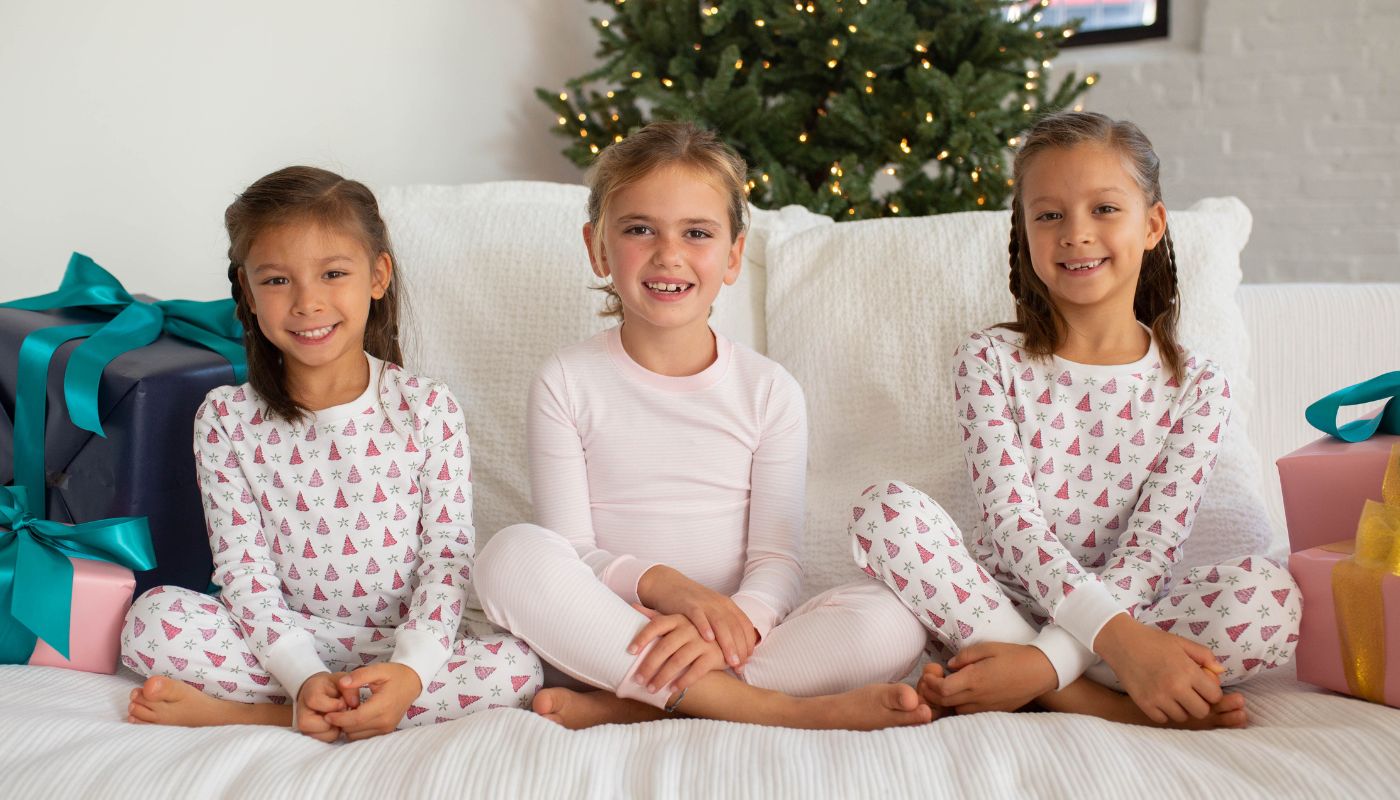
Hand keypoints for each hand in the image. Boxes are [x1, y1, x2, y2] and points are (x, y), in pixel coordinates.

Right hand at [296, 672, 348, 741]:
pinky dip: (334, 734)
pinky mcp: (310, 734)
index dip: (332, 705)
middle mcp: (301, 709)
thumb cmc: (334, 686)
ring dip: (334, 729)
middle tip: (340, 713)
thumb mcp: (343, 681)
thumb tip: (354, 704)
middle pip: (309, 723)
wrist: (324, 691)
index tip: (342, 703)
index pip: (314, 701)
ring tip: (339, 718)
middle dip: (331, 721)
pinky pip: (324, 740)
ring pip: (318, 735)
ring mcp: (303, 723)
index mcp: (310, 691)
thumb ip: (350, 690)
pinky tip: (337, 724)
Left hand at [323, 663, 422, 740]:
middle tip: (333, 712)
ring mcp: (386, 728)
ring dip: (348, 727)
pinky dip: (355, 730)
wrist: (413, 683)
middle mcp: (385, 721)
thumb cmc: (395, 675)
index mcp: (383, 706)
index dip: (339, 718)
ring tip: (344, 713)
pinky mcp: (386, 731)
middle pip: (354, 729)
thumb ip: (359, 676)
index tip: (327, 714)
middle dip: (341, 723)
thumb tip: (342, 683)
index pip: (356, 719)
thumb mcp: (378, 669)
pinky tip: (353, 717)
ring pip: (357, 736)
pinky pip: (364, 736)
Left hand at [627, 605, 727, 694]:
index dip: (642, 637)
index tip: (630, 651)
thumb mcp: (675, 620)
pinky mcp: (713, 655)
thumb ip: (654, 615)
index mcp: (678, 619)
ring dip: (663, 677)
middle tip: (638, 680)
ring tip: (652, 689)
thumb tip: (632, 606)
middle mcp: (689, 628)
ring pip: (678, 661)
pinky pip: (696, 670)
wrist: (725, 638)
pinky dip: (683, 681)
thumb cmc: (692, 631)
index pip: (656, 625)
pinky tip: (673, 689)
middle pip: (664, 647)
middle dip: (649, 665)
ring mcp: (702, 642)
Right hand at [637, 565, 757, 670]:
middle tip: (740, 667)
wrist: (669, 585)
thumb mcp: (712, 612)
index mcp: (727, 605)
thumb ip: (724, 627)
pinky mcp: (688, 604)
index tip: (747, 660)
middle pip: (735, 627)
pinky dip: (705, 627)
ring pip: (721, 623)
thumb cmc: (692, 605)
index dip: (749, 643)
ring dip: (728, 643)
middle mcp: (719, 603)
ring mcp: (704, 603)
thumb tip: (737, 651)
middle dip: (740, 648)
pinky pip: (698, 616)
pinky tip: (708, 640)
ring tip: (731, 661)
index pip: (745, 625)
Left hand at [930, 642, 1059, 713]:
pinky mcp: (994, 712)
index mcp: (975, 679)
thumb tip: (949, 666)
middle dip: (932, 693)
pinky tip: (963, 694)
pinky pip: (970, 713)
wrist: (1040, 671)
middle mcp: (978, 697)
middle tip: (930, 681)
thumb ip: (965, 656)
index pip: (943, 689)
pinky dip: (960, 706)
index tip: (930, 675)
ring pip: (956, 710)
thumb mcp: (988, 647)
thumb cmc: (1014, 655)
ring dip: (946, 701)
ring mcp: (986, 707)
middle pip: (945, 702)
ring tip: (947, 687)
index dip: (931, 684)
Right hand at [1093, 613, 1224, 723]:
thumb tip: (1220, 672)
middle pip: (1201, 711)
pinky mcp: (1144, 704)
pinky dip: (1164, 712)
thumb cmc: (1154, 641)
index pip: (1215, 696)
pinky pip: (1163, 719)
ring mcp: (1159, 698)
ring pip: (1182, 717)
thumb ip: (1205, 656)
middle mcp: (1175, 687)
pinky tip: (1161, 699)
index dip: (1212, 692)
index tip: (1204, 687)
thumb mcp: (1182, 643)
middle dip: (1200, 703)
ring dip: (1182, 709)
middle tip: (1191, 693)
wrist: (1122, 643)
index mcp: (1188, 671)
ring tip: (1174, 695)